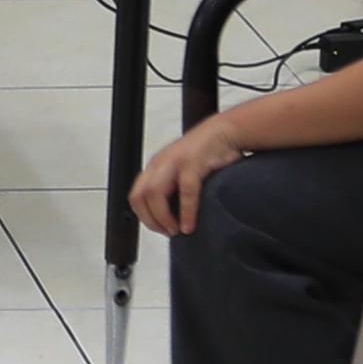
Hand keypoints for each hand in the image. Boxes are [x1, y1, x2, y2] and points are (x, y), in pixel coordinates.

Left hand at [128, 114, 249, 239]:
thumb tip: (171, 218)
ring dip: (163, 217)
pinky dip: (186, 212)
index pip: (136, 195)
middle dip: (150, 219)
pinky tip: (189, 225)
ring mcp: (175, 162)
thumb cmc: (206, 154)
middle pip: (140, 195)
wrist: (226, 131)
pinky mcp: (193, 163)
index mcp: (155, 166)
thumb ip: (172, 188)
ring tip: (176, 230)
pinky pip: (185, 191)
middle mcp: (161, 163)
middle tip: (167, 232)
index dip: (144, 216)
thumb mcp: (182, 170)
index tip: (159, 229)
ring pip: (155, 193)